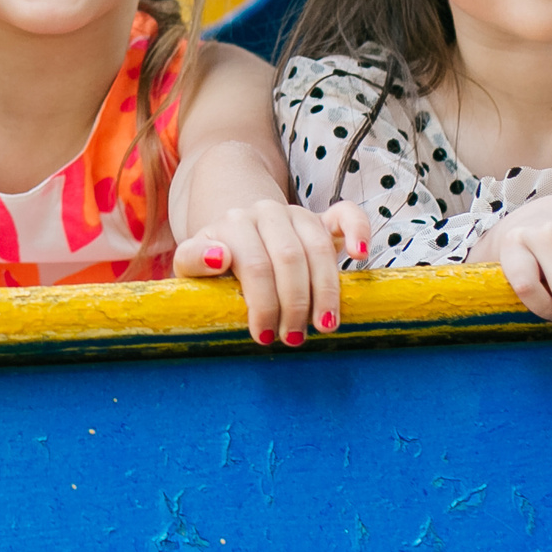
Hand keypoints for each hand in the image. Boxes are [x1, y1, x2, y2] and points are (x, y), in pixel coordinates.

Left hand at [173, 199, 363, 347]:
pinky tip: (359, 256)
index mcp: (234, 224)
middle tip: (294, 338)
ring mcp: (297, 213)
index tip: (264, 336)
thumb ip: (192, 260)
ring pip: (319, 247)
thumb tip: (217, 257)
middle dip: (294, 304)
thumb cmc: (214, 260)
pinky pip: (346, 215)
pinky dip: (359, 231)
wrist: (234, 231)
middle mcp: (266, 213)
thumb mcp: (191, 263)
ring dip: (326, 290)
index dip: (263, 303)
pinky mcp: (322, 218)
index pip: (254, 265)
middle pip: (289, 259)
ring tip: (325, 326)